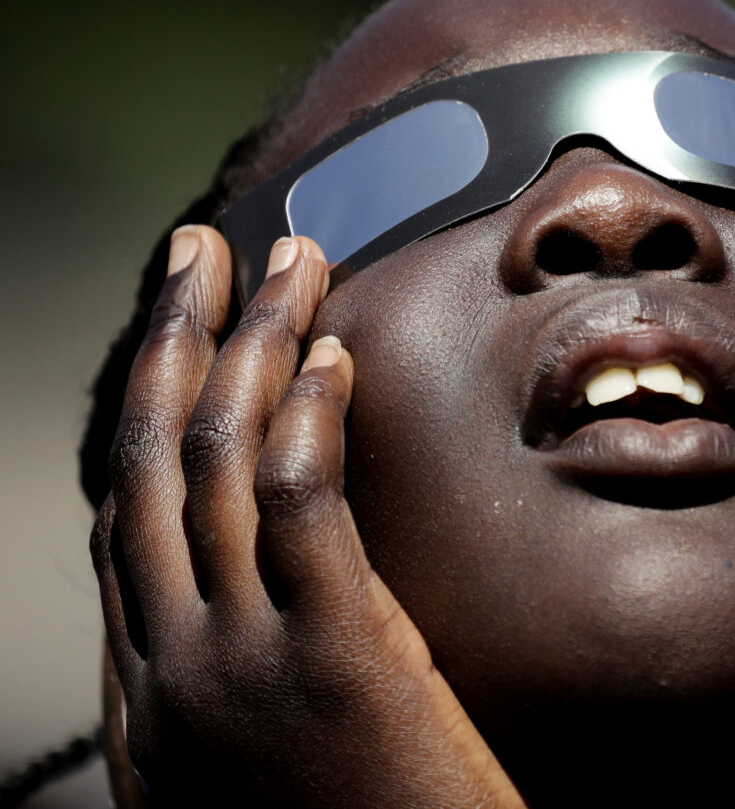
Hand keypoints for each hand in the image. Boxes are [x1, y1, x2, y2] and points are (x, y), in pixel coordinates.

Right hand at [91, 226, 523, 808]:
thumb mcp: (244, 767)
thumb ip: (227, 680)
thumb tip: (234, 598)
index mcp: (154, 686)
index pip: (129, 513)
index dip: (143, 410)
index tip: (172, 332)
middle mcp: (173, 661)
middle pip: (157, 460)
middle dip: (174, 338)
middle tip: (200, 250)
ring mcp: (239, 659)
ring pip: (219, 459)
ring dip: (251, 342)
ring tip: (288, 262)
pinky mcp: (333, 658)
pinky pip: (300, 506)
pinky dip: (307, 418)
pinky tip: (331, 357)